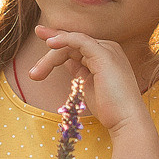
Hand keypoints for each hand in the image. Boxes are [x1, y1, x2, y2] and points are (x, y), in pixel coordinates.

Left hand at [28, 26, 153, 132]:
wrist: (126, 121)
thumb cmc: (109, 109)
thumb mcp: (87, 84)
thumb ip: (78, 69)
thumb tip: (64, 60)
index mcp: (105, 55)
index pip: (76, 44)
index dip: (57, 40)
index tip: (40, 37)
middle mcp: (108, 48)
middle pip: (71, 43)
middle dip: (49, 49)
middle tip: (32, 69)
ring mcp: (107, 49)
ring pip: (71, 43)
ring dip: (50, 58)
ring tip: (36, 75)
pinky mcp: (104, 54)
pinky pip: (80, 40)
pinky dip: (64, 39)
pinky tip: (50, 44)